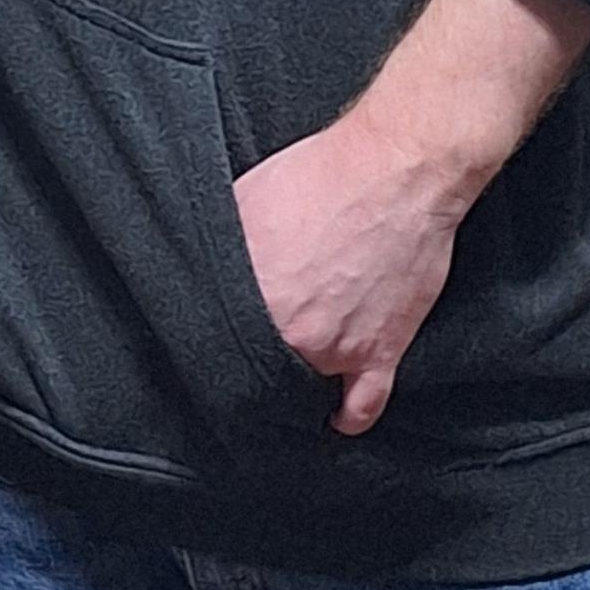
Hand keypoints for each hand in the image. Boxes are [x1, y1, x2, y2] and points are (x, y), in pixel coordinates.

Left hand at [228, 0, 589, 436]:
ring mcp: (338, 351)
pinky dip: (349, 416)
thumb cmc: (323, 175)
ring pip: (303, 393)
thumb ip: (219, 246)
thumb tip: (193, 264)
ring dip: (293, 389)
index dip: (208, 351)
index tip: (207, 351)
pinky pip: (363, 405)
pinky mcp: (382, 351)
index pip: (212, 350)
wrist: (396, 170)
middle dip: (249, 370)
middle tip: (246, 362)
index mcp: (250, 301)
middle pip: (256, 376)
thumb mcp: (244, 200)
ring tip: (283, 383)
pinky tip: (335, 418)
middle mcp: (291, 336)